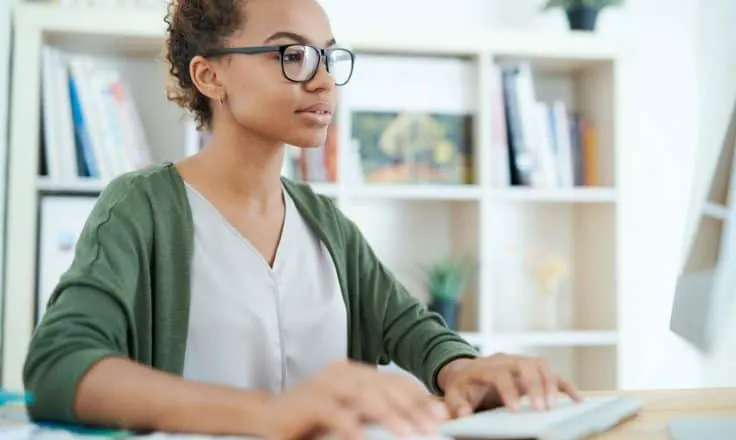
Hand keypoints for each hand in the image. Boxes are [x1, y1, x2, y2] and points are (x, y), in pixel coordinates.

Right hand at [258, 360, 448, 439]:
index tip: (440, 415)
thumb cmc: (313, 417)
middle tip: (431, 427)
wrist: (268, 416)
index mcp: (356, 372)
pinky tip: (363, 437)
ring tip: (407, 433)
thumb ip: (378, 412)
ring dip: (389, 415)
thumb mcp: (352, 413)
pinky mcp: (308, 401)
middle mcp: (342, 373)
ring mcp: (324, 385)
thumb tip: (417, 420)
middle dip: (411, 408)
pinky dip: (350, 424)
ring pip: (364, 396)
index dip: (419, 398)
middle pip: (385, 387)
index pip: (395, 382)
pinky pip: (334, 412)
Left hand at [438, 354, 582, 417]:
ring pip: (541, 366)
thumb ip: (456, 405)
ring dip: (549, 385)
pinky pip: (553, 374)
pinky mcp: (533, 370)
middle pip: (525, 365)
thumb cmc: (463, 386)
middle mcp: (506, 360)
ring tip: (553, 408)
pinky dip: (566, 385)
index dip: (508, 390)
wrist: (467, 371)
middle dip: (534, 386)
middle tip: (540, 410)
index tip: (514, 409)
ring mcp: (522, 363)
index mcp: (486, 367)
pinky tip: (577, 400)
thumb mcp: (453, 395)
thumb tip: (462, 414)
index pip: (499, 373)